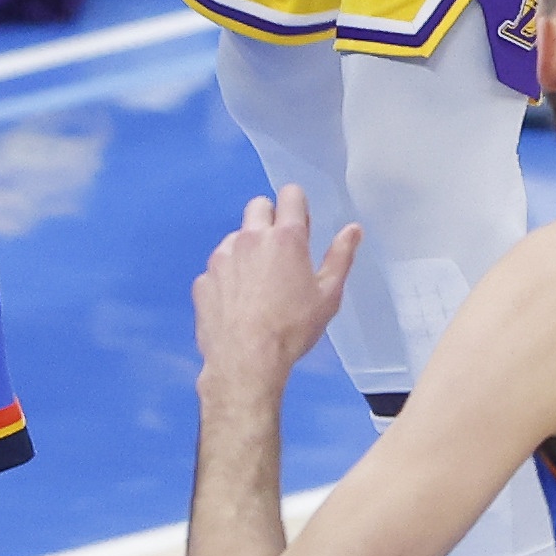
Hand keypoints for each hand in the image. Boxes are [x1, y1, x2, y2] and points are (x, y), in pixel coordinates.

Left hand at [191, 183, 359, 405]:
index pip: (291, 194)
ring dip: (247, 249)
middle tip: (279, 252)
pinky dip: (227, 277)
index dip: (297, 206)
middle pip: (258, 206)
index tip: (301, 227)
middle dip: (270, 220)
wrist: (245, 362)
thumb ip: (341, 257)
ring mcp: (222, 256)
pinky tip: (236, 304)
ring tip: (257, 285)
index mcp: (286, 237)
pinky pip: (217, 267)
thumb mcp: (328, 296)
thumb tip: (353, 229)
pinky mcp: (202, 278)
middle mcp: (250, 237)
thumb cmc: (293, 329)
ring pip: (236, 237)